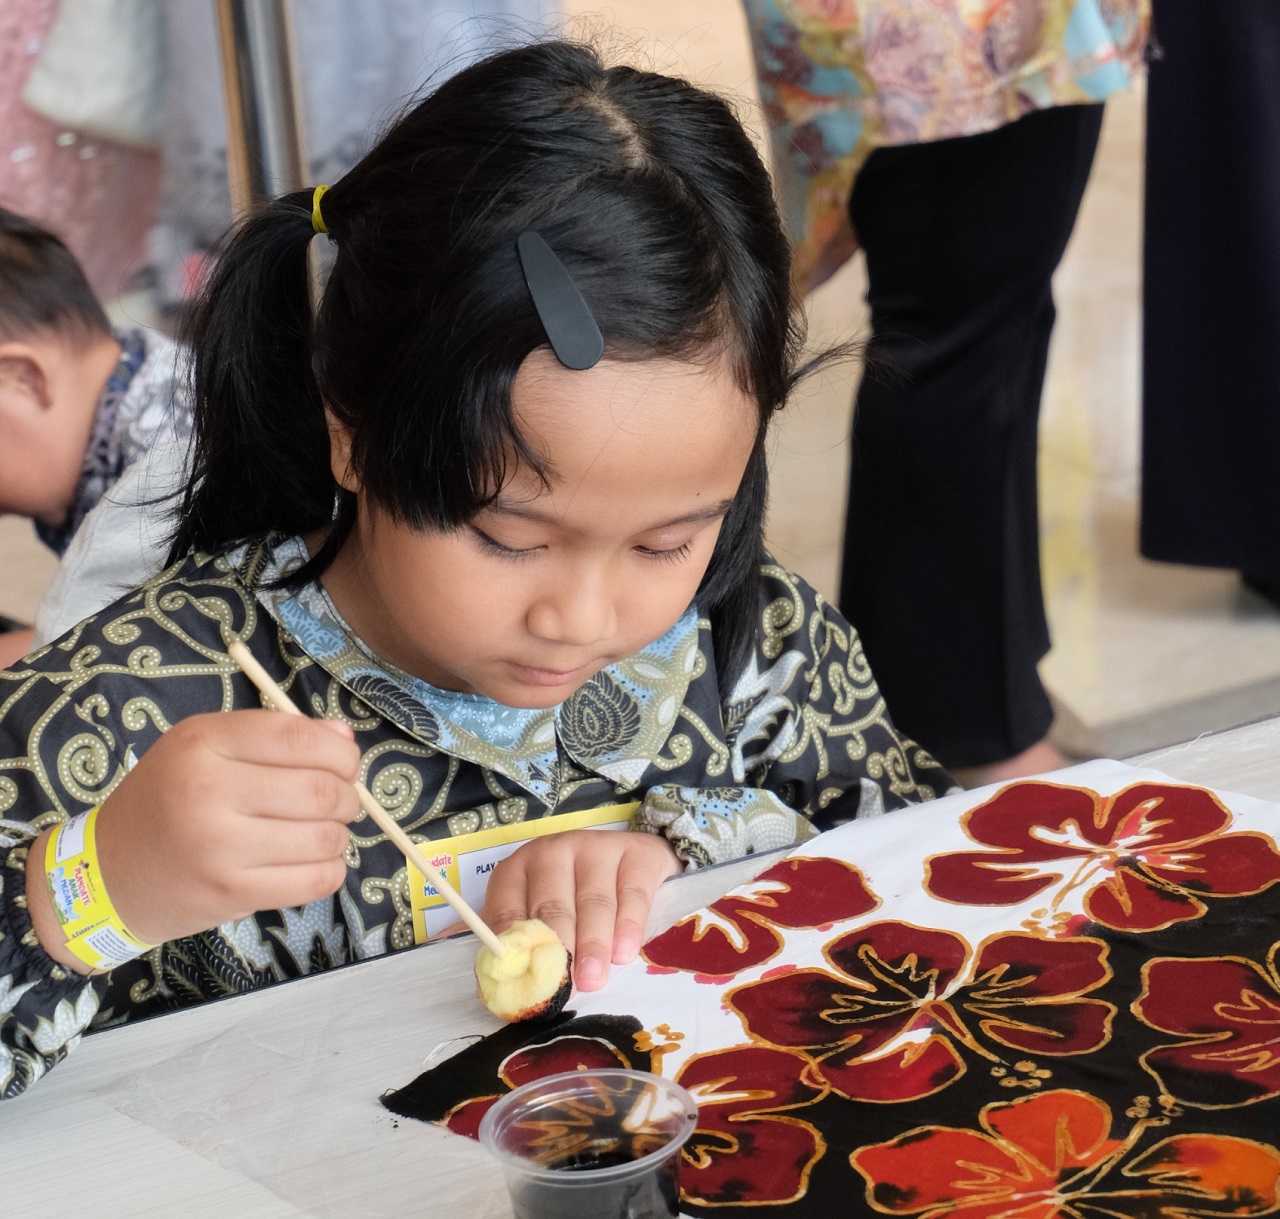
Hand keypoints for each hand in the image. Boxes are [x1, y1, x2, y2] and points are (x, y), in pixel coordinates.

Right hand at [27, 710, 360, 967]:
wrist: (107, 874)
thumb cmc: (168, 800)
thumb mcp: (206, 748)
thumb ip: (276, 736)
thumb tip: (345, 739)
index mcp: (204, 743)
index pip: (300, 738)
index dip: (340, 753)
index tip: (344, 765)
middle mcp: (208, 790)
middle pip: (321, 790)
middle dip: (348, 796)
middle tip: (341, 802)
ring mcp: (219, 847)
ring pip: (325, 837)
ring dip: (338, 835)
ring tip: (321, 833)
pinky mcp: (231, 892)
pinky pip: (315, 881)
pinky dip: (330, 870)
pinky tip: (312, 862)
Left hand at [482, 830, 681, 992]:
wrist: (629, 857)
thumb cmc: (573, 894)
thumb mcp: (539, 911)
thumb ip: (522, 945)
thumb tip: (499, 991)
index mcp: (518, 869)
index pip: (509, 911)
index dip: (518, 953)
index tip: (528, 987)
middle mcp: (553, 852)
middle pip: (553, 906)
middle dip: (560, 951)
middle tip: (566, 988)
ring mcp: (595, 848)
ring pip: (593, 901)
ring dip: (593, 944)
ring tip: (594, 979)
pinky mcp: (634, 853)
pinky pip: (631, 892)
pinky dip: (628, 926)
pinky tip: (624, 953)